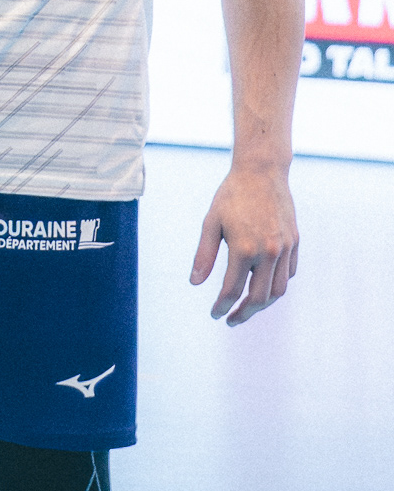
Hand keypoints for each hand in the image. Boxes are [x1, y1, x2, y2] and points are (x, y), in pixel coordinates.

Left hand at [189, 163, 298, 326]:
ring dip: (262, 304)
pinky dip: (277, 285)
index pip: (232, 291)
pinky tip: (263, 285)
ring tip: (247, 307)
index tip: (215, 314)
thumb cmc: (232, 195)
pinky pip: (288, 274)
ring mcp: (284, 248)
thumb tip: (195, 283)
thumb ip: (204, 255)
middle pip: (258, 298)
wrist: (262, 171)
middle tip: (231, 320)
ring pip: (277, 290)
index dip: (222, 306)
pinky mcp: (294, 242)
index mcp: (244, 249)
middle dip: (243, 313)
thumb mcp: (211, 223)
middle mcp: (268, 252)